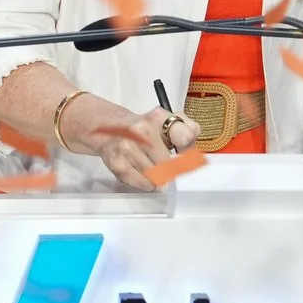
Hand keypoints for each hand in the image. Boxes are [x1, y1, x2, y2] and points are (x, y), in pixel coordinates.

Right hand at [60, 93, 199, 190]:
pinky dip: (148, 184)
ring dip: (159, 176)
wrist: (108, 128)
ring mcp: (128, 149)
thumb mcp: (167, 119)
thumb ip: (188, 129)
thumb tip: (193, 151)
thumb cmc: (143, 128)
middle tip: (166, 163)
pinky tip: (144, 173)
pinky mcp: (119, 165)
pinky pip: (144, 184)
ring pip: (158, 176)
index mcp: (158, 117)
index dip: (189, 149)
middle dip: (171, 167)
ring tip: (152, 165)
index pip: (185, 137)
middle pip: (171, 164)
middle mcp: (142, 131)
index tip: (184, 154)